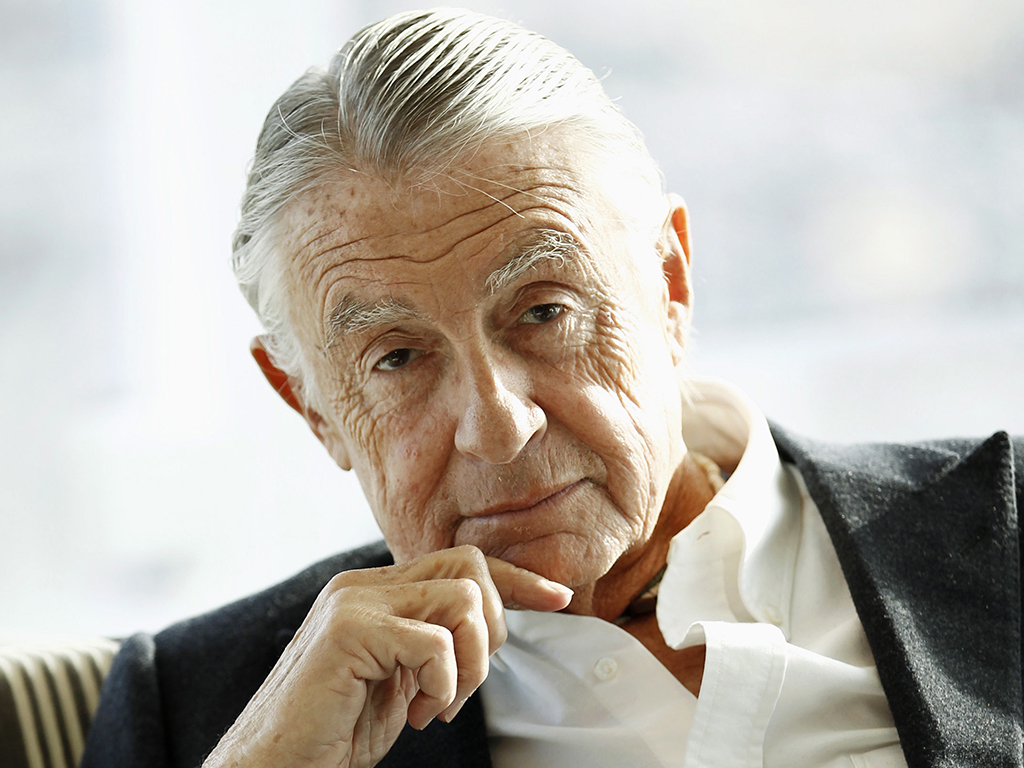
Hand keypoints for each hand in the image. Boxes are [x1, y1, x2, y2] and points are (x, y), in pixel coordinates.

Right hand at [203, 545, 572, 767]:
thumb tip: (488, 626)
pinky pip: (435, 643)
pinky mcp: (348, 632)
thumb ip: (431, 642)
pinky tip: (419, 713)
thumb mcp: (400, 677)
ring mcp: (353, 602)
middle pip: (470, 567)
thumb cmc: (336, 729)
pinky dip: (443, 684)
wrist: (274, 765)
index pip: (461, 562)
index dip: (515, 579)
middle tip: (460, 687)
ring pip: (463, 601)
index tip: (557, 598)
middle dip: (491, 632)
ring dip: (470, 665)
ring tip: (438, 704)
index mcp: (376, 590)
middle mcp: (363, 584)